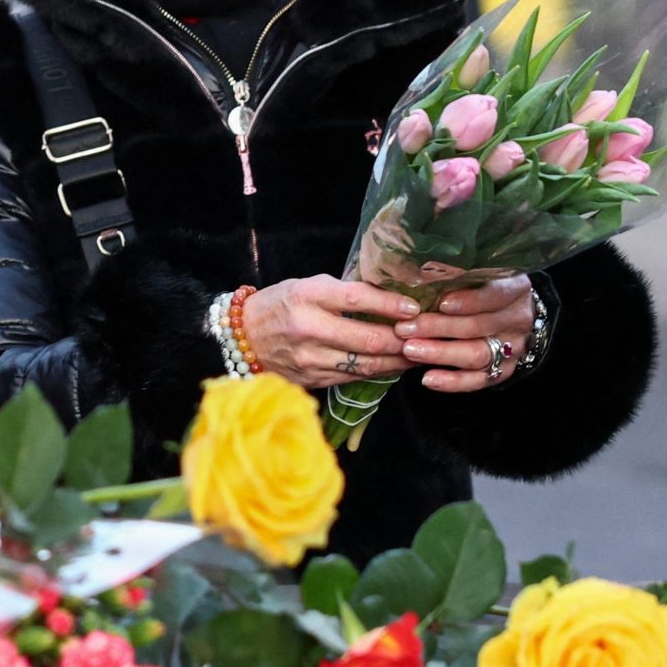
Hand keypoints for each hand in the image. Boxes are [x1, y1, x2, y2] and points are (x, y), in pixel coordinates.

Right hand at [239, 277, 420, 390]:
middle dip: (403, 338)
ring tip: (420, 351)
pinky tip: (394, 364)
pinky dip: (379, 371)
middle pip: (368, 338)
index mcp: (306, 296)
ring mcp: (310, 358)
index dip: (390, 304)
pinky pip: (354, 376)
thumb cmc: (278, 305)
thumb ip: (342, 291)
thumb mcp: (305, 286)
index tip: (413, 307)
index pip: (357, 299)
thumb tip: (387, 297)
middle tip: (426, 334)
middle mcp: (307, 328)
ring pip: (366, 363)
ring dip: (398, 359)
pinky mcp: (312, 380)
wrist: (240, 339)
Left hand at [400, 274, 537, 392]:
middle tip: (405, 328)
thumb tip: (418, 268)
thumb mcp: (478, 272)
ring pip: (477, 354)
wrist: (512, 314)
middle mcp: (518, 319)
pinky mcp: (504, 371)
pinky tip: (428, 378)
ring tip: (410, 350)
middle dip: (439, 328)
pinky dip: (452, 382)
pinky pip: (478, 380)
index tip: (440, 303)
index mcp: (516, 289)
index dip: (469, 301)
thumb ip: (457, 272)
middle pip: (478, 326)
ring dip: (440, 354)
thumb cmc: (483, 286)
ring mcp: (513, 348)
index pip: (495, 295)